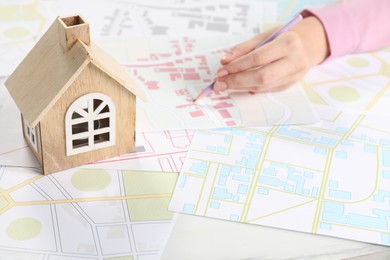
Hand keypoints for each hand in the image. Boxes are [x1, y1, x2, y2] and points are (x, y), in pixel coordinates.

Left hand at [213, 16, 328, 92]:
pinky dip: (250, 88)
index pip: (258, 58)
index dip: (237, 66)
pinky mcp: (290, 85)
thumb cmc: (283, 38)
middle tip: (219, 83)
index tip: (221, 70)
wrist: (308, 45)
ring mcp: (294, 75)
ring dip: (241, 86)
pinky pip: (266, 89)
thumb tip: (225, 61)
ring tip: (225, 84)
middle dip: (237, 81)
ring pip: (263, 86)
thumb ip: (244, 48)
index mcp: (288, 43)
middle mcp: (294, 61)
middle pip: (261, 76)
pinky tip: (240, 85)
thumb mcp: (265, 36)